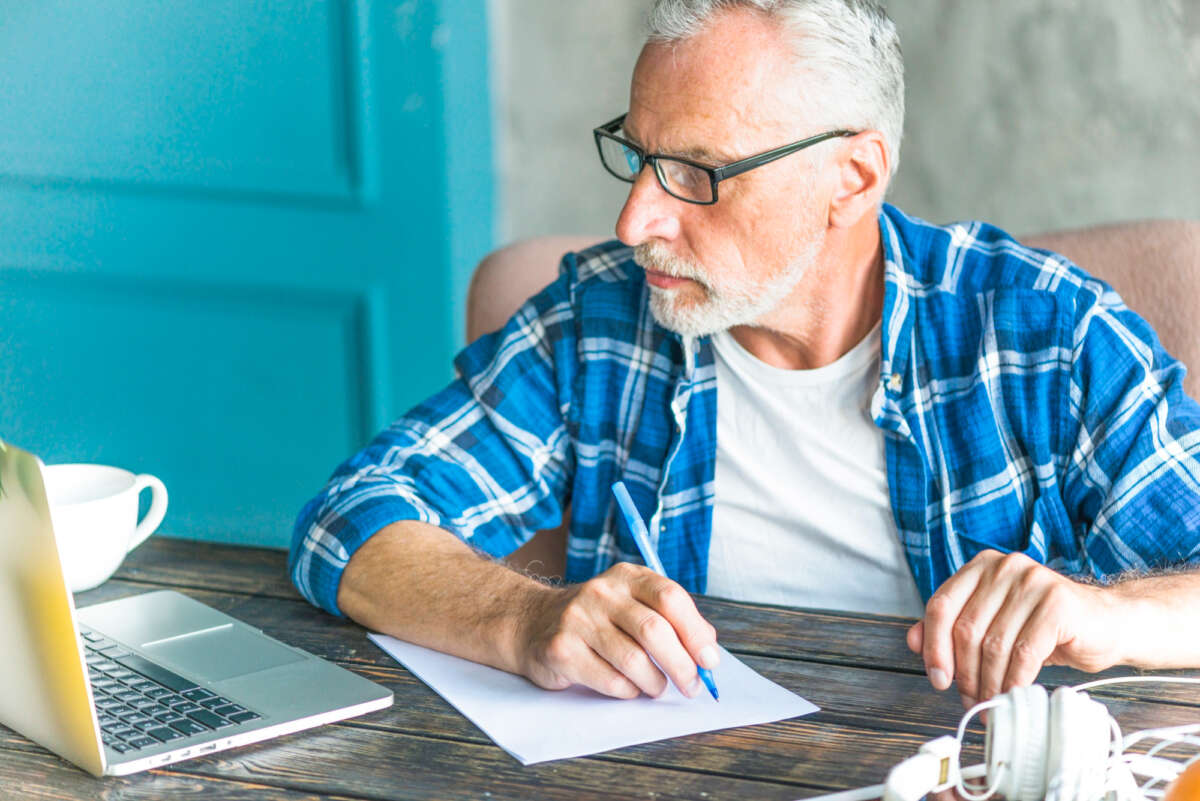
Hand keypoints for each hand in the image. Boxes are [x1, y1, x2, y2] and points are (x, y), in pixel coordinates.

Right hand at [516, 561, 719, 698]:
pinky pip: (610, 681)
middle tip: (691, 686)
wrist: (533, 622)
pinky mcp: (562, 649)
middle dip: (681, 666)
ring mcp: (578, 619)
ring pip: (634, 661)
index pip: (670, 598)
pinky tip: (627, 687)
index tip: (709, 661)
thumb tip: (709, 651)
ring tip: (656, 687)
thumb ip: (671, 620)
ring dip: (654, 683)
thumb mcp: (632, 603)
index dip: (696, 632)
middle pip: (654, 631)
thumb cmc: (597, 619)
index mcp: (627, 576)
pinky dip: (628, 691)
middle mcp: (601, 592)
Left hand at [906, 550, 1119, 706]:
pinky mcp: (1058, 603)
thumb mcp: (994, 624)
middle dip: (964, 672)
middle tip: (969, 699)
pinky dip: (1014, 680)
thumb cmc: (1045, 627)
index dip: (934, 646)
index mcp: (980, 567)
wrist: (1107, 624)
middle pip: (965, 628)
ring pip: (994, 643)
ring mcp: (1032, 581)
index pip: (941, 606)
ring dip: (989, 681)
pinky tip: (1014, 694)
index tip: (937, 679)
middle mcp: (1004, 567)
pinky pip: (1024, 651)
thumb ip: (952, 628)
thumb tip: (912, 642)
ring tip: (990, 701)